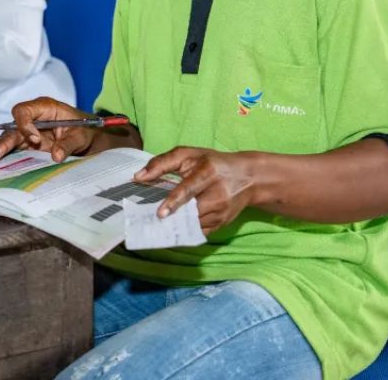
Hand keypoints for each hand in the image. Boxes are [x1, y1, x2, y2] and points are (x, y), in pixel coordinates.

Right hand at [0, 97, 93, 163]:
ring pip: (9, 138)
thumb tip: (56, 156)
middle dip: (3, 141)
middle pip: (13, 127)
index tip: (35, 140)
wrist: (88, 137)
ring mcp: (28, 130)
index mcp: (45, 108)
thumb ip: (68, 145)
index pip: (25, 110)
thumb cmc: (86, 130)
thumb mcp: (81, 136)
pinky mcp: (28, 143)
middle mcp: (33, 117)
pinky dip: (2, 153)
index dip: (25, 124)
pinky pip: (13, 147)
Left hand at [134, 147, 260, 234]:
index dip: (174, 201)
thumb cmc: (213, 163)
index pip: (189, 189)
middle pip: (191, 211)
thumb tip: (138, 177)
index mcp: (208, 172)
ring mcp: (222, 212)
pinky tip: (173, 226)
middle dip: (172, 216)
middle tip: (150, 220)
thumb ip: (162, 163)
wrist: (249, 177)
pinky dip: (184, 231)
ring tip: (159, 223)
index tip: (160, 213)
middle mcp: (218, 194)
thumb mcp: (189, 154)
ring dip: (176, 225)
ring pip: (193, 224)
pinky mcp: (222, 224)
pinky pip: (198, 232)